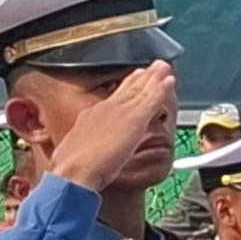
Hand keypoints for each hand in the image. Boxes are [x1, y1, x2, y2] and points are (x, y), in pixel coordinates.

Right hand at [45, 62, 175, 192]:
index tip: (135, 77)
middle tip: (153, 66)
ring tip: (164, 67)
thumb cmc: (70, 170)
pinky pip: (151, 101)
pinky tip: (169, 81)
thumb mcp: (73, 154)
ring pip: (140, 91)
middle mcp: (105, 109)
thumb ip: (82, 149)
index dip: (125, 87)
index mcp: (91, 117)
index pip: (113, 98)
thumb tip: (80, 156)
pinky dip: (161, 89)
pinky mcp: (134, 120)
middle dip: (141, 77)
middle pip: (128, 89)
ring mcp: (120, 113)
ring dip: (154, 78)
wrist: (71, 172)